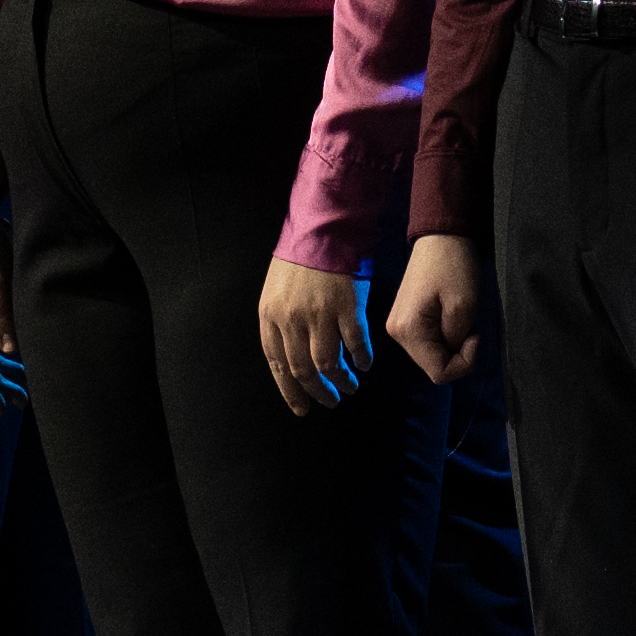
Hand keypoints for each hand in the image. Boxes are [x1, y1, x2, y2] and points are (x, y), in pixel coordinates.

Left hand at [253, 250, 376, 416]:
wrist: (323, 228)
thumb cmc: (299, 258)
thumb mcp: (276, 290)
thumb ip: (280, 322)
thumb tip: (289, 357)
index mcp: (270, 316)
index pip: (277, 365)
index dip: (290, 391)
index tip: (302, 407)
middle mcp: (292, 319)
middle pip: (303, 370)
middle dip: (318, 392)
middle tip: (330, 401)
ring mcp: (320, 314)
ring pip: (329, 363)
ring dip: (341, 381)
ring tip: (350, 387)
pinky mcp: (346, 307)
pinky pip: (355, 344)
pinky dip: (361, 359)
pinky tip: (365, 365)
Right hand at [383, 233, 490, 387]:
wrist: (441, 235)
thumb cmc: (454, 266)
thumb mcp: (464, 307)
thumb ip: (456, 341)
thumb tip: (452, 352)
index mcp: (408, 331)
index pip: (438, 373)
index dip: (463, 363)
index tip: (475, 337)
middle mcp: (396, 333)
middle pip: (433, 365)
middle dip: (457, 353)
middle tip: (470, 327)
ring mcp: (399, 326)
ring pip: (431, 354)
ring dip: (452, 343)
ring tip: (460, 317)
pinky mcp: (406, 318)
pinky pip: (428, 341)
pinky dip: (445, 335)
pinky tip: (451, 315)